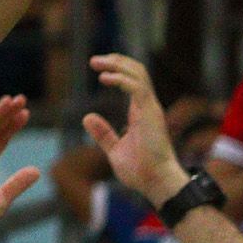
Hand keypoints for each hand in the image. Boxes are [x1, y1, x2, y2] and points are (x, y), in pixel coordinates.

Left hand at [85, 53, 187, 204]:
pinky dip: (121, 79)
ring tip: (96, 63)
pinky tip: (105, 78)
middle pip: (136, 72)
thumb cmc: (139, 170)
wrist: (154, 182)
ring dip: (117, 65)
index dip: (117, 71)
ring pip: (138, 75)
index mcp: (141, 113)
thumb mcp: (114, 149)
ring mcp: (150, 109)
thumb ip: (103, 133)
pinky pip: (137, 88)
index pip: (133, 82)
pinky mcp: (150, 114)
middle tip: (94, 60)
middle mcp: (147, 107)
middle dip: (116, 62)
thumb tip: (87, 118)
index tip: (98, 68)